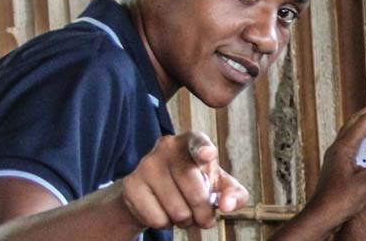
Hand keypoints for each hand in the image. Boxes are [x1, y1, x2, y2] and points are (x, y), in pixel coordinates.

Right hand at [120, 131, 249, 230]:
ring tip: (183, 212)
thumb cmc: (196, 184)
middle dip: (204, 213)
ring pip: (176, 209)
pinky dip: (165, 224)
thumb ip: (233, 194)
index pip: (198, 143)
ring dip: (185, 220)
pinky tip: (164, 212)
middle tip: (204, 218)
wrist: (155, 191)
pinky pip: (157, 218)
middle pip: (194, 189)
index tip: (208, 155)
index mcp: (192, 141)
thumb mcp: (219, 185)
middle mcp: (168, 147)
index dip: (204, 149)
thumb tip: (228, 205)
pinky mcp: (131, 185)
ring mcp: (147, 164)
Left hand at [305, 99, 365, 225]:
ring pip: (351, 128)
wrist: (320, 216)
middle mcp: (337, 146)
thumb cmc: (340, 200)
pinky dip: (361, 131)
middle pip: (356, 120)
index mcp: (344, 147)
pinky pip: (349, 138)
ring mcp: (335, 154)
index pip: (365, 121)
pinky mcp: (335, 162)